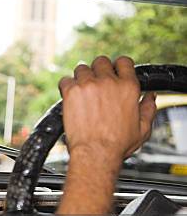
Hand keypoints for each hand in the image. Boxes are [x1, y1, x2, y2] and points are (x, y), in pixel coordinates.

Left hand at [59, 56, 155, 170]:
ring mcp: (88, 85)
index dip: (117, 66)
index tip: (112, 73)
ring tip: (81, 92)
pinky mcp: (71, 92)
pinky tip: (69, 97)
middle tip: (94, 84)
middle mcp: (109, 82)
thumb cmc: (117, 144)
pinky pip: (65, 80)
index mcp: (128, 87)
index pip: (123, 61)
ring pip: (82, 68)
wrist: (96, 153)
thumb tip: (150, 97)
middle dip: (98, 70)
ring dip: (81, 78)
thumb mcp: (142, 128)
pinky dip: (66, 86)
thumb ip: (148, 109)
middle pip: (101, 61)